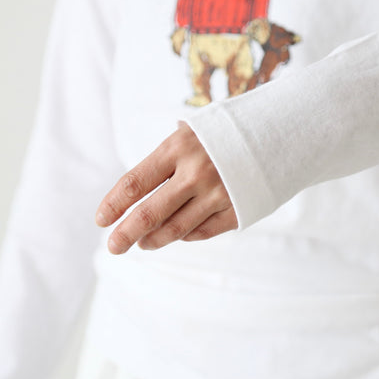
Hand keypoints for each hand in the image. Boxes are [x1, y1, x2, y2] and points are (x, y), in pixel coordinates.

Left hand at [95, 122, 237, 253]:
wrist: (276, 134)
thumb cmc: (223, 133)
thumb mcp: (192, 132)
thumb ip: (165, 158)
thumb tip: (133, 191)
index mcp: (178, 147)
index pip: (135, 182)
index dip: (114, 204)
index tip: (101, 219)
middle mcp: (196, 172)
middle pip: (150, 213)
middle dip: (126, 233)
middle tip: (113, 246)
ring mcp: (218, 193)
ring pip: (175, 229)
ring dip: (153, 240)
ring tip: (141, 243)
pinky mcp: (237, 209)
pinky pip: (203, 232)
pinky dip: (185, 237)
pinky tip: (176, 236)